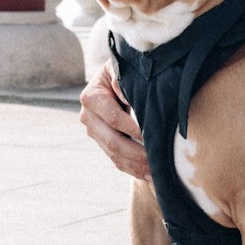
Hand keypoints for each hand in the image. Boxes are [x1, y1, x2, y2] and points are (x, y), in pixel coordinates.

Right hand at [79, 61, 150, 179]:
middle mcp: (87, 116)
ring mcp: (93, 131)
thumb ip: (125, 82)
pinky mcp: (101, 141)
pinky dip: (131, 168)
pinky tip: (147, 175)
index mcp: (91, 97)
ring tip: (155, 171)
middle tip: (157, 160)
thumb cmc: (123, 70)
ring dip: (135, 165)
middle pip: (112, 141)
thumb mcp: (122, 70)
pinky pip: (115, 159)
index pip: (114, 118)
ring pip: (113, 154)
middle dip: (136, 153)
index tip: (151, 136)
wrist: (114, 76)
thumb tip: (131, 99)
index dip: (133, 129)